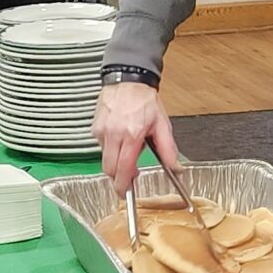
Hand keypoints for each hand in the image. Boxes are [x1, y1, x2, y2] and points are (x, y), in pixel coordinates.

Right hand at [94, 78, 181, 195]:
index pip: (123, 168)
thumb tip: (177, 169)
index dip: (123, 184)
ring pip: (105, 158)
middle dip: (118, 178)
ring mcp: (102, 131)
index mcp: (132, 134)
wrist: (128, 79)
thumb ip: (168, 149)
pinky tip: (120, 138)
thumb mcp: (162, 124)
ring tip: (128, 150)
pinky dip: (110, 149)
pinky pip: (101, 147)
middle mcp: (114, 134)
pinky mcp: (95, 128)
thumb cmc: (144, 100)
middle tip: (129, 178)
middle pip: (109, 169)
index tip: (125, 192)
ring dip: (115, 162)